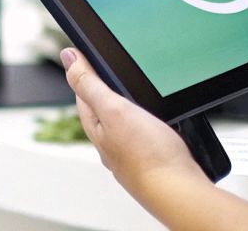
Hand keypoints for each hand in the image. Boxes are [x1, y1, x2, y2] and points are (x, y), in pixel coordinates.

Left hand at [61, 48, 202, 198]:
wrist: (179, 191)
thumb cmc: (148, 156)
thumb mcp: (113, 109)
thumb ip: (90, 84)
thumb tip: (68, 57)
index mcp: (98, 130)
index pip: (83, 97)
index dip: (84, 74)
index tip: (86, 57)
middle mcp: (112, 145)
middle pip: (104, 111)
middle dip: (107, 91)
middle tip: (111, 71)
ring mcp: (133, 154)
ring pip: (126, 125)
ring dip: (131, 109)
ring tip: (138, 94)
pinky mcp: (154, 160)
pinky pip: (145, 137)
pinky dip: (149, 125)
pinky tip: (160, 124)